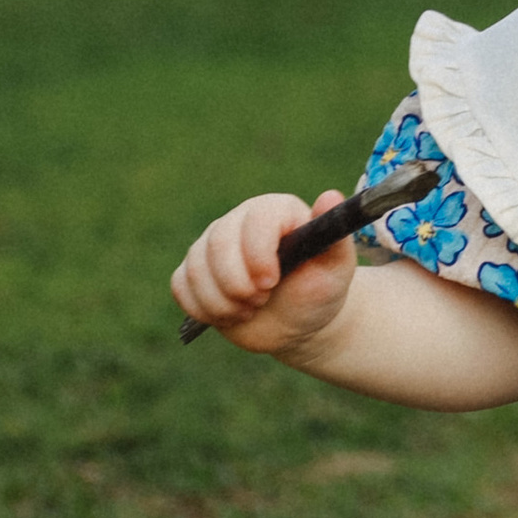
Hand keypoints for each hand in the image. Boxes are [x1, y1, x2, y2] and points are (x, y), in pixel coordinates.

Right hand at [171, 187, 357, 354]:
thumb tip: (330, 197)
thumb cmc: (320, 290)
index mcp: (275, 212)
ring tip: (250, 310)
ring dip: (222, 301)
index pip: (255, 220)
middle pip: (217, 243)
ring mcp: (211, 246)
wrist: (298, 321)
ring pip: (196, 267)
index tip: (271, 282)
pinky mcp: (195, 272)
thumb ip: (335, 238)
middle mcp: (238, 221)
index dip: (258, 253)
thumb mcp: (336, 269)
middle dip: (237, 283)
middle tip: (261, 300)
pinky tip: (230, 314)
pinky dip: (203, 308)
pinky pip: (181, 285)